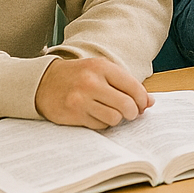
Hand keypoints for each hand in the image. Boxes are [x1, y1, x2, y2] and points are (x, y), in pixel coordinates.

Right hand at [34, 57, 151, 128]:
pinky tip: (96, 115)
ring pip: (114, 118)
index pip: (133, 86)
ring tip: (112, 113)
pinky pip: (99, 125)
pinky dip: (102, 123)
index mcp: (102, 67)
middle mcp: (91, 82)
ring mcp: (81, 99)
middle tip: (131, 113)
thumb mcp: (101, 71)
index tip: (144, 104)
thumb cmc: (78, 76)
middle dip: (133, 112)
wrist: (43, 82)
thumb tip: (150, 101)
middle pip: (126, 105)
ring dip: (117, 119)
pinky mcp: (73, 114)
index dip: (143, 99)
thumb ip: (125, 83)